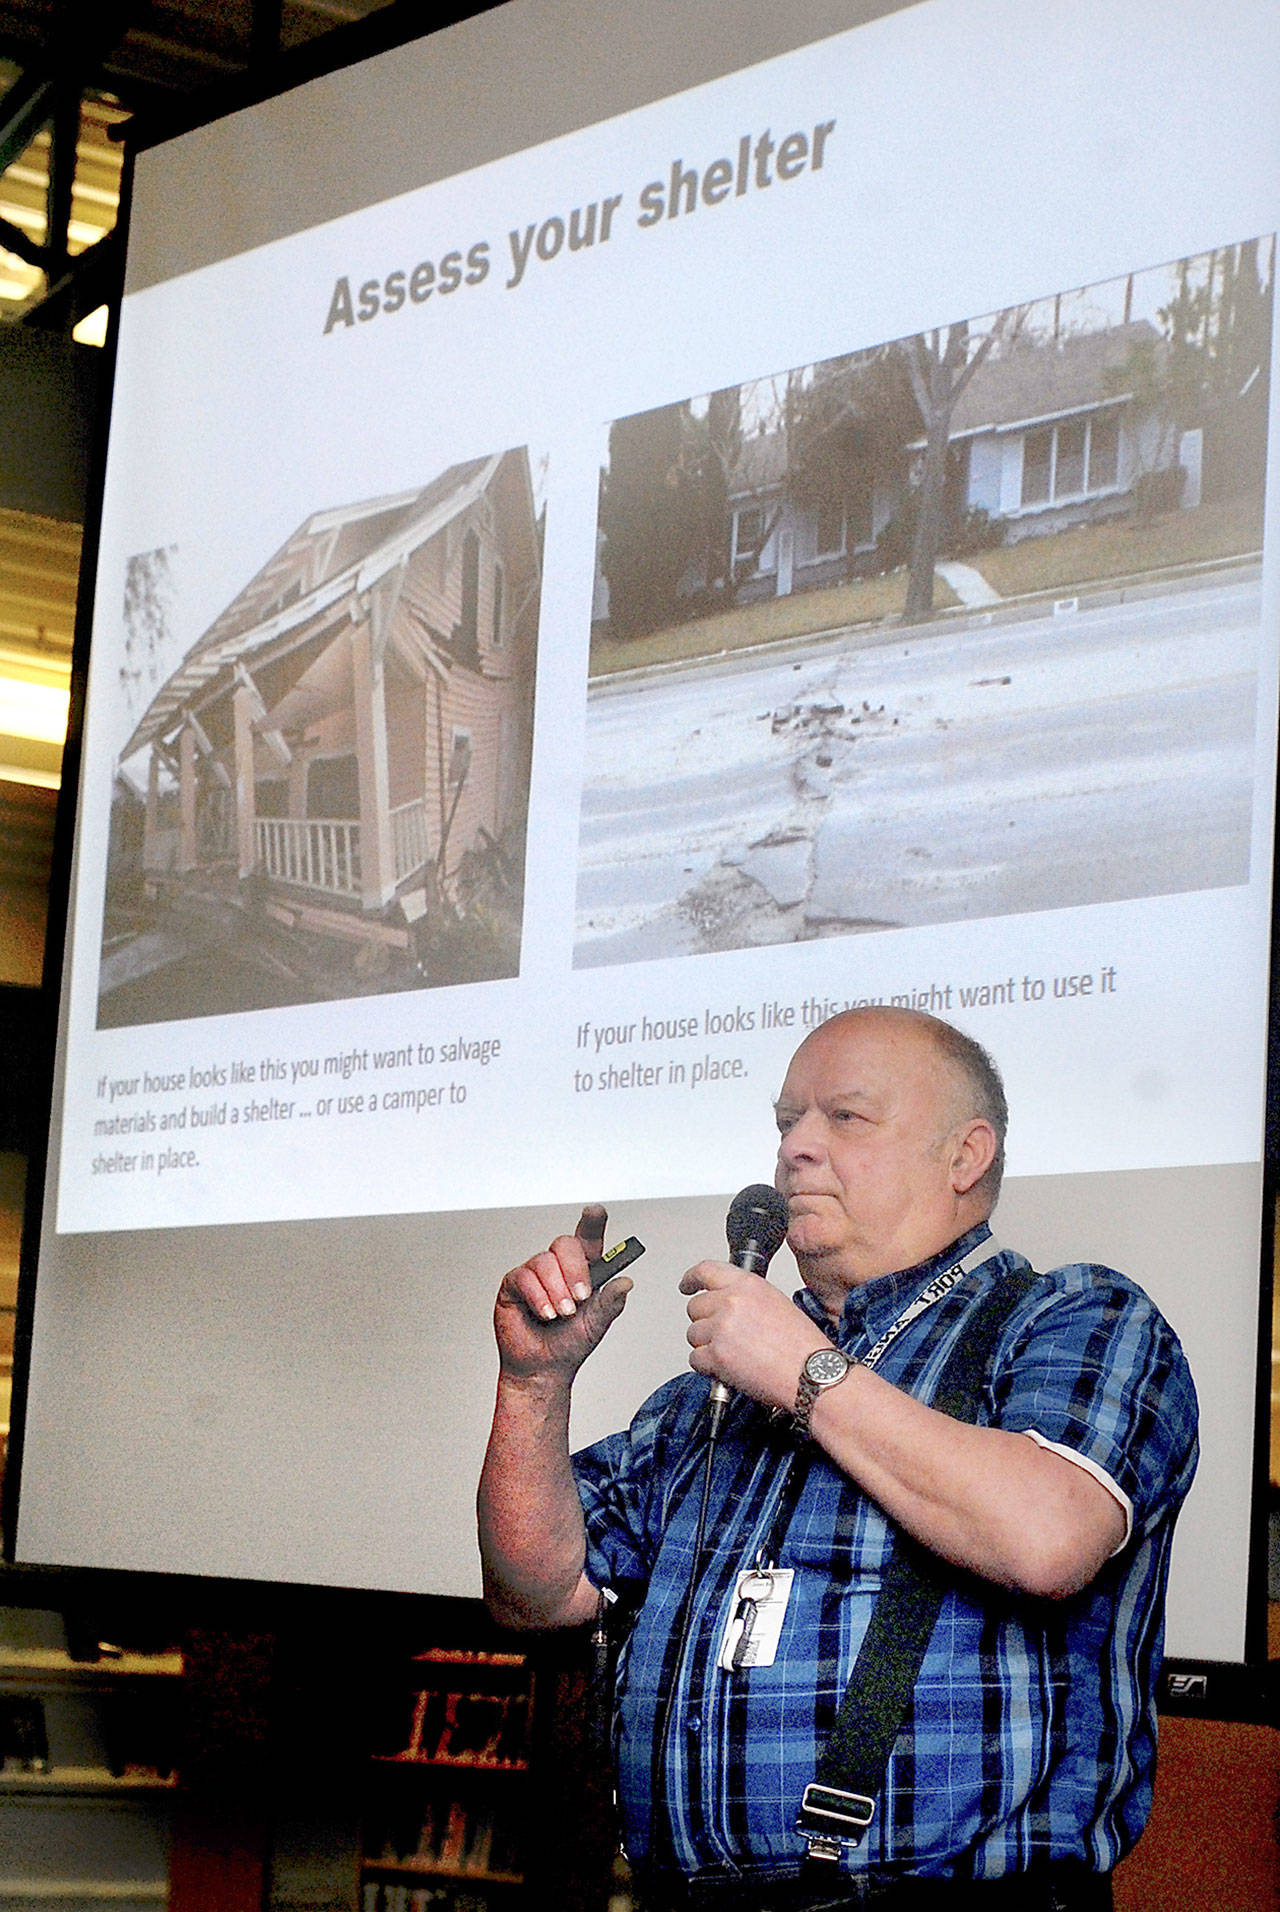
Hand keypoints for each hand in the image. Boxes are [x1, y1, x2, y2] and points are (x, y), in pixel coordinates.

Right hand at [494, 1205, 631, 1381]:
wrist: (543, 1369)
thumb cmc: (569, 1344)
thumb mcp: (597, 1324)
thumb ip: (611, 1302)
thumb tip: (626, 1282)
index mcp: (581, 1271)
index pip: (587, 1239)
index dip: (592, 1223)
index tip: (596, 1212)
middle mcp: (557, 1267)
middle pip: (565, 1244)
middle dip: (575, 1270)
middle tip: (581, 1297)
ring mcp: (534, 1274)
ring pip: (544, 1261)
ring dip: (557, 1290)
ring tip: (562, 1314)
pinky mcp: (514, 1285)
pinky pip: (524, 1277)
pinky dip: (539, 1296)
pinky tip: (546, 1314)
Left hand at [680, 1260, 825, 1410]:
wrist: (812, 1375)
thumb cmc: (802, 1345)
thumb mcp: (776, 1302)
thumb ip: (746, 1297)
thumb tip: (726, 1303)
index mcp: (747, 1285)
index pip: (706, 1271)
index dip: (691, 1279)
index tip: (687, 1285)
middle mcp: (731, 1302)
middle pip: (695, 1307)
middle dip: (705, 1323)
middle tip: (724, 1336)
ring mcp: (721, 1329)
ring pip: (693, 1334)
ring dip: (707, 1346)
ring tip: (735, 1355)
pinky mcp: (716, 1356)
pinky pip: (695, 1359)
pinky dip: (708, 1367)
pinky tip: (730, 1369)